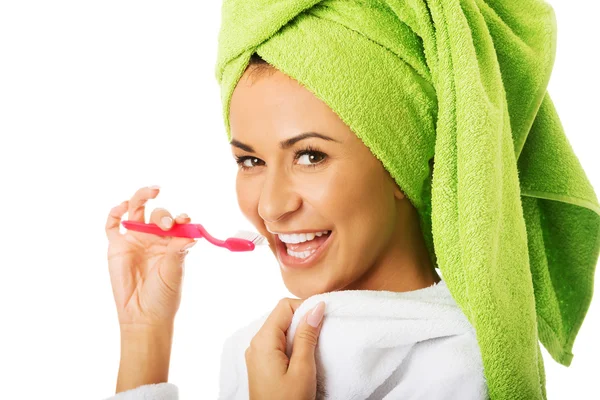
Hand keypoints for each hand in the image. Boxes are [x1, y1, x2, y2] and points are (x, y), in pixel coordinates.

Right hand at [105, 186, 197, 328]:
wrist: (143, 315)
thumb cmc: (164, 296)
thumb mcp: (174, 273)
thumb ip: (178, 252)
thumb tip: (190, 235)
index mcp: (172, 242)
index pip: (177, 222)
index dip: (181, 218)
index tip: (185, 219)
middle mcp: (154, 238)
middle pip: (158, 214)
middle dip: (164, 215)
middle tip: (167, 224)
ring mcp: (135, 239)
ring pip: (136, 210)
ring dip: (142, 197)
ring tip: (152, 192)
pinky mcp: (117, 246)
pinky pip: (112, 224)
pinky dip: (115, 212)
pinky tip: (122, 207)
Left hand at [246, 298, 325, 399]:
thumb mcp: (303, 368)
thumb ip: (307, 335)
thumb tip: (315, 308)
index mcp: (263, 341)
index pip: (284, 306)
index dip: (305, 307)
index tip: (323, 318)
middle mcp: (255, 344)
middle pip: (281, 317)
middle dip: (303, 320)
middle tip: (322, 335)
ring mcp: (257, 354)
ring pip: (281, 330)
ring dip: (299, 334)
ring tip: (314, 348)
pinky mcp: (262, 365)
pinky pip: (277, 344)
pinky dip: (292, 345)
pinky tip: (304, 357)